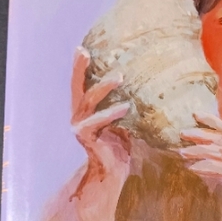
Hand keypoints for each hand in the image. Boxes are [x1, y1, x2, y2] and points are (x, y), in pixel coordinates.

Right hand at [70, 46, 130, 220]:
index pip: (81, 84)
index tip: (82, 47)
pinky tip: (126, 106)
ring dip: (104, 87)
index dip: (80, 67)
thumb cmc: (120, 146)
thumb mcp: (123, 122)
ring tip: (120, 76)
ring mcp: (80, 126)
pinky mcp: (86, 138)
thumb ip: (125, 104)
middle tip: (86, 52)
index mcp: (86, 110)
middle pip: (77, 87)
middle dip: (80, 68)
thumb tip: (144, 87)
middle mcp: (79, 116)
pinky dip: (112, 113)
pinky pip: (99, 122)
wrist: (113, 172)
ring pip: (89, 101)